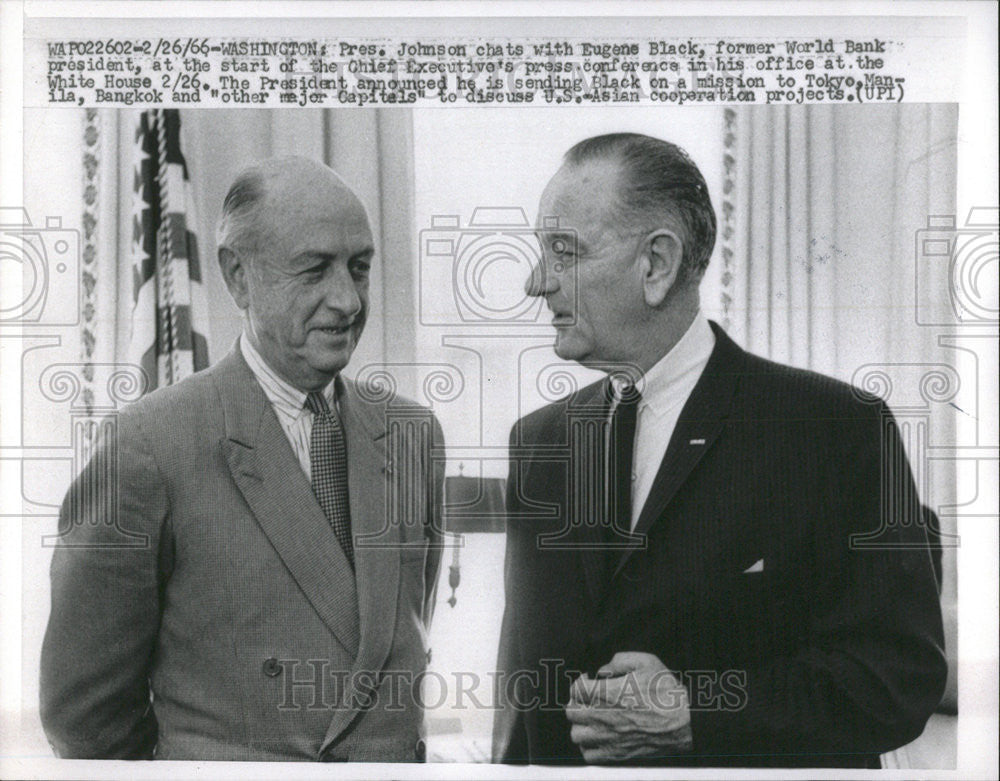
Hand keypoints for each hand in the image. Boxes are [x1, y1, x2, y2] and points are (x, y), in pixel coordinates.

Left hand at [566, 652, 692, 763]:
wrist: (686, 722)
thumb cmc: (668, 693)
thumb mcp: (647, 662)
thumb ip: (620, 660)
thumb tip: (603, 669)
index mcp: (608, 694)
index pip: (576, 689)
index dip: (580, 682)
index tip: (588, 681)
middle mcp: (604, 717)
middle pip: (571, 712)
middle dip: (577, 702)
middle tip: (587, 699)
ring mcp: (609, 738)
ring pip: (577, 735)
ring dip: (581, 725)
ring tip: (591, 719)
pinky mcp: (617, 754)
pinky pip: (589, 756)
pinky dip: (589, 747)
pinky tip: (598, 738)